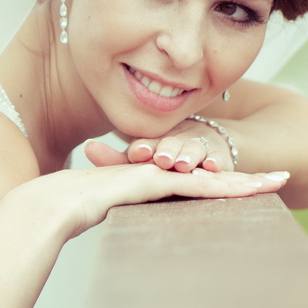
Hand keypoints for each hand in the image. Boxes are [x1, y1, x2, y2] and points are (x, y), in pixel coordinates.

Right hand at [27, 156, 289, 241]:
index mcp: (153, 186)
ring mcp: (158, 176)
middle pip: (214, 178)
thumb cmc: (70, 214)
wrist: (54, 204)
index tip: (253, 188)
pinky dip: (224, 188)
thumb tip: (127, 254)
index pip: (198, 185)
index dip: (227, 185)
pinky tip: (248, 190)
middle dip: (249, 179)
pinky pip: (197, 186)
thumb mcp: (107, 221)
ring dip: (247, 181)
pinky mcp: (155, 182)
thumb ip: (122, 225)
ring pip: (212, 178)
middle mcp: (160, 177)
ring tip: (278, 180)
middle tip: (281, 178)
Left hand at [85, 123, 233, 172]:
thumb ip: (114, 159)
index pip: (148, 143)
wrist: (206, 145)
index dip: (143, 147)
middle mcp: (178, 141)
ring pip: (195, 149)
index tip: (137, 152)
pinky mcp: (220, 157)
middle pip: (172, 144)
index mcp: (156, 141)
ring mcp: (200, 148)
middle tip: (162, 160)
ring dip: (189, 156)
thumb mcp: (141, 161)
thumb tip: (87, 147)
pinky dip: (216, 162)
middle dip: (167, 151)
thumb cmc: (165, 158)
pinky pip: (219, 159)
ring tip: (184, 164)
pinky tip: (213, 166)